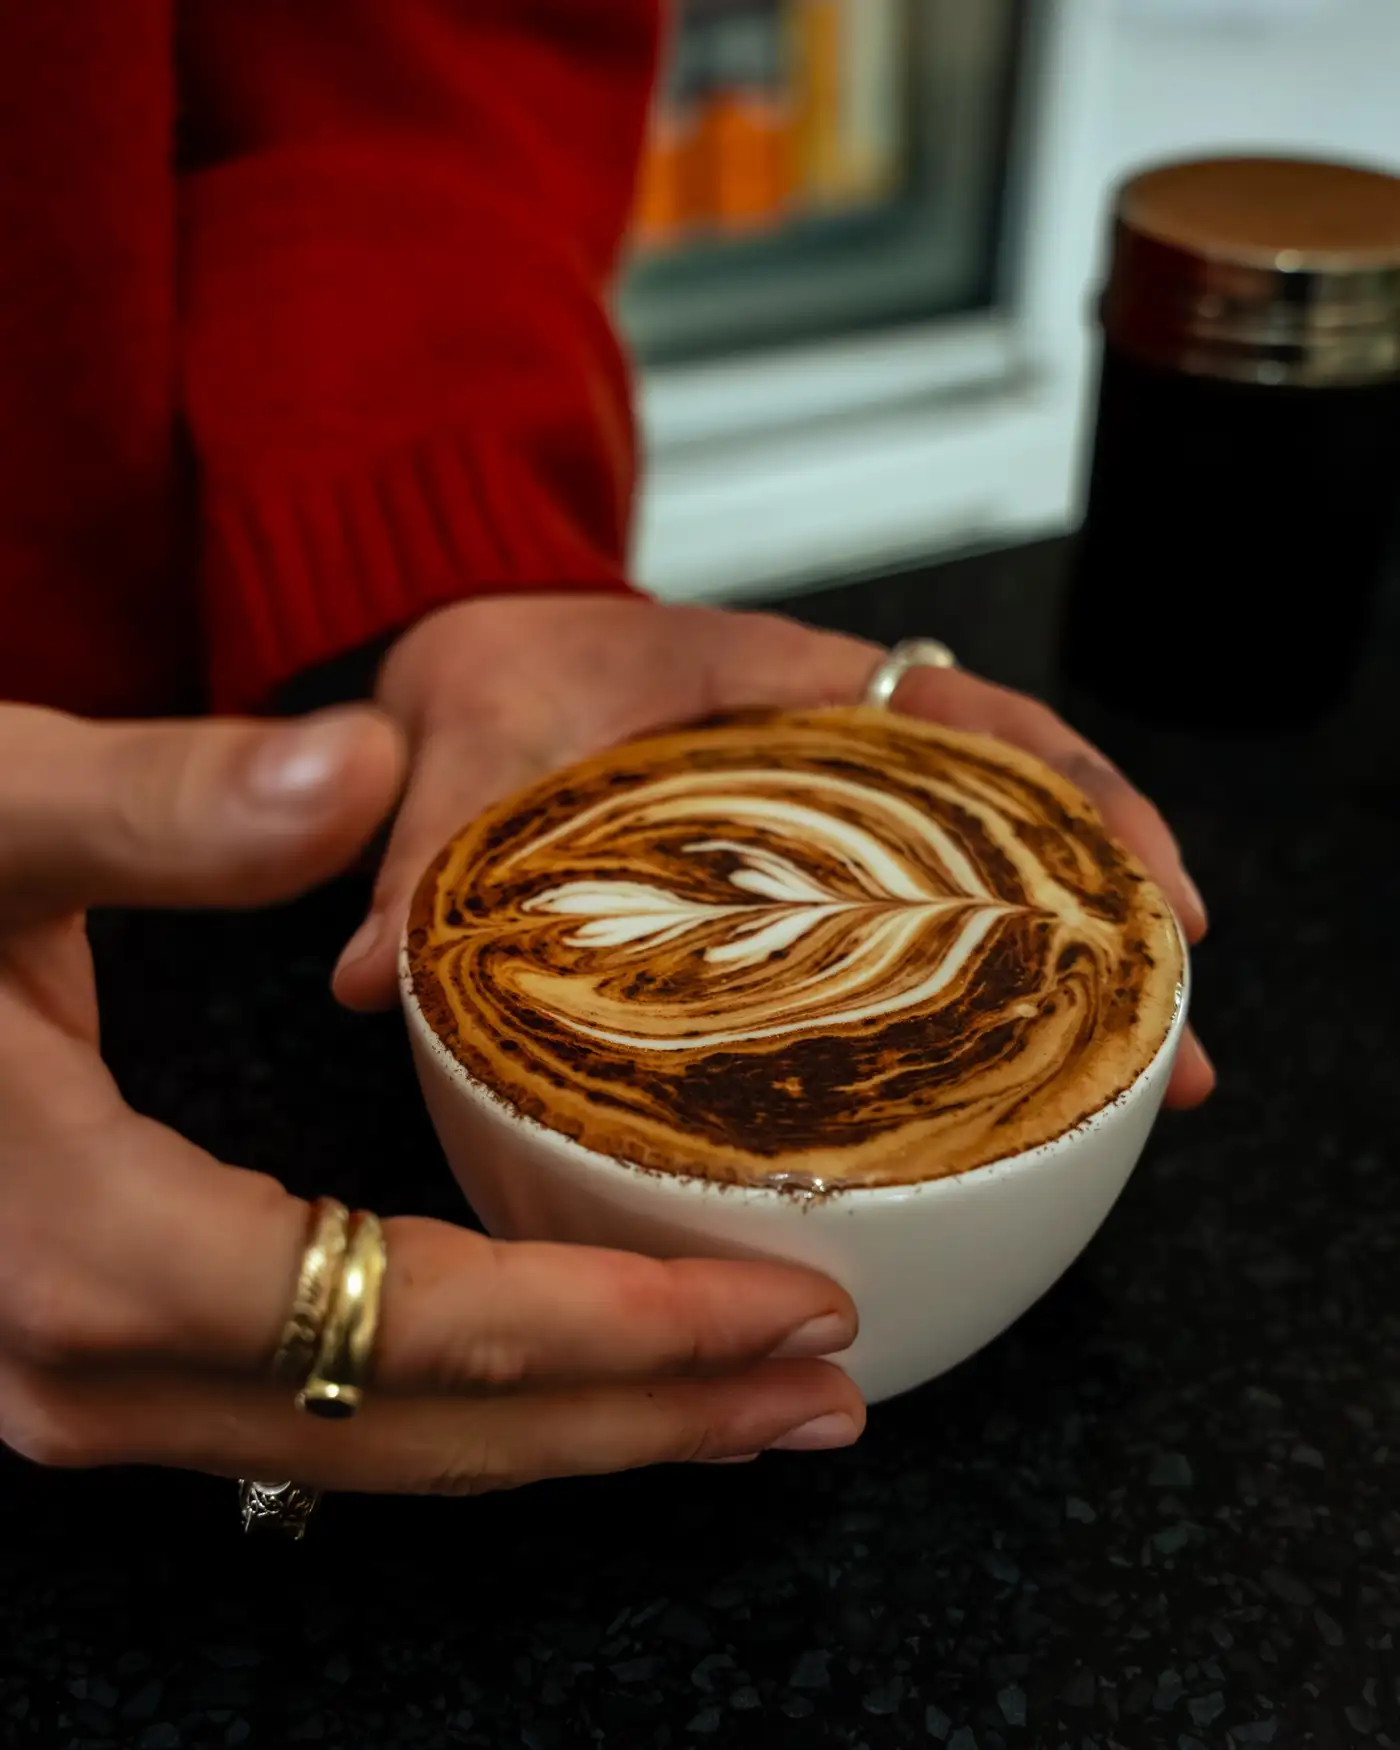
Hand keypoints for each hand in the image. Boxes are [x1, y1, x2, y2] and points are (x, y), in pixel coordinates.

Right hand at [0, 704, 862, 1487]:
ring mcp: (87, 1382)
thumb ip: (155, 808)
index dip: (614, 1326)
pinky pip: (335, 1409)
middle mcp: (83, 1360)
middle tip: (823, 1387)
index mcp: (78, 1241)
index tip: (780, 1304)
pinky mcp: (109, 1351)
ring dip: (582, 1425)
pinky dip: (482, 1398)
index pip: (410, 1320)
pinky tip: (581, 1367)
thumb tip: (353, 780)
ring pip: (387, 1444)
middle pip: (427, 1424)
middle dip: (644, 1412)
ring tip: (752, 1405)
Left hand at [339, 595, 1212, 1108]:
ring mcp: (827, 810)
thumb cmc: (496, 673)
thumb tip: (372, 978)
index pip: (978, 725)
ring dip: (1068, 965)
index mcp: (788, 683)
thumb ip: (427, 846)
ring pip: (989, 873)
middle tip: (1171, 1048)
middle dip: (1117, 919)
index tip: (1156, 901)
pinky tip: (1001, 1072)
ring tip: (1135, 1080)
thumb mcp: (464, 743)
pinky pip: (908, 912)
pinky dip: (969, 977)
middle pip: (1026, 817)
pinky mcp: (797, 867)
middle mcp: (836, 746)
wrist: (469, 653)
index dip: (1085, 805)